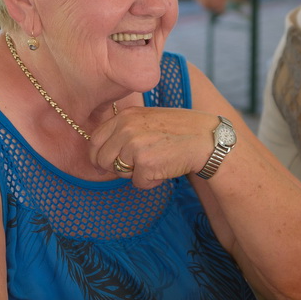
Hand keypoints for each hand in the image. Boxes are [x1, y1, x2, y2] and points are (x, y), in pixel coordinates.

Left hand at [89, 106, 220, 189]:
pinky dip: (151, 181)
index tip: (103, 164)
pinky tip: (164, 168)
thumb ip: (125, 130)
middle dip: (115, 168)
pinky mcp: (145, 165)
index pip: (95, 139)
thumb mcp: (147, 119)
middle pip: (103, 159)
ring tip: (156, 161)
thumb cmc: (179, 130)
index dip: (97, 155)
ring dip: (136, 174)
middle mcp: (126, 129)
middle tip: (134, 168)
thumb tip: (103, 152)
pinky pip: (138, 183)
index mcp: (125, 116)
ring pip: (120, 173)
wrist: (205, 139)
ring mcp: (134, 147)